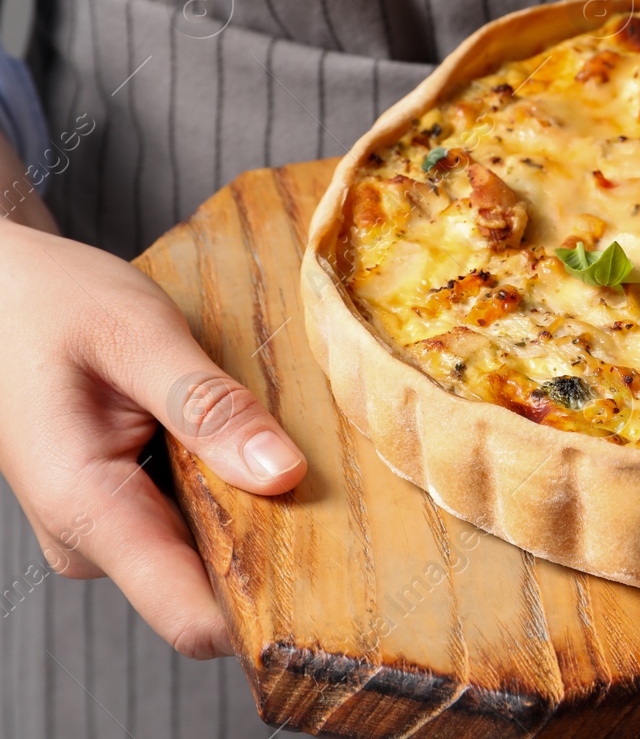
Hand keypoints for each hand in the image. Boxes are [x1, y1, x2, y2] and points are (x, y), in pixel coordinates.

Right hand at [0, 205, 306, 657]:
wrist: (4, 290)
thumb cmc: (57, 302)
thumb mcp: (141, 338)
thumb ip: (209, 409)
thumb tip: (283, 475)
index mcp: (86, 506)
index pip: (192, 616)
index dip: (270, 608)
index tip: (338, 574)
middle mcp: (92, 539)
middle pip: (213, 586)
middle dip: (277, 547)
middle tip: (331, 485)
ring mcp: (106, 529)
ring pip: (211, 554)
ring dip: (257, 510)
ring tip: (282, 445)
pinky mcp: (122, 510)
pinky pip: (197, 523)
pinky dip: (233, 489)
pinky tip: (250, 443)